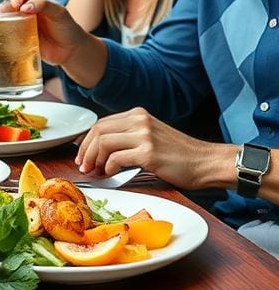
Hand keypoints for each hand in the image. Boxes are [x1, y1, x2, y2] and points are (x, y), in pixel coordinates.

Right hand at [7, 0, 91, 65]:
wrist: (71, 50)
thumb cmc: (66, 27)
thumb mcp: (59, 12)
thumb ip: (44, 5)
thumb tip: (23, 8)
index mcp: (34, 0)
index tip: (17, 4)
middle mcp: (25, 11)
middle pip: (8, 5)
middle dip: (3, 8)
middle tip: (1, 14)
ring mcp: (21, 25)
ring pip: (4, 20)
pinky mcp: (19, 39)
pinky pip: (7, 36)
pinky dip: (2, 36)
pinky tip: (2, 38)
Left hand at [75, 108, 210, 188]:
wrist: (206, 162)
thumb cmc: (180, 155)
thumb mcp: (152, 136)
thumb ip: (129, 137)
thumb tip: (100, 150)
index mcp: (138, 115)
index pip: (101, 123)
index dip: (87, 140)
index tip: (82, 154)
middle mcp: (139, 120)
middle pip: (98, 130)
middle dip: (85, 150)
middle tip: (83, 165)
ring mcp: (144, 136)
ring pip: (103, 142)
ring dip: (93, 159)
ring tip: (93, 171)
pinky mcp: (148, 153)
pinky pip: (116, 158)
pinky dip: (108, 168)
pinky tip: (110, 174)